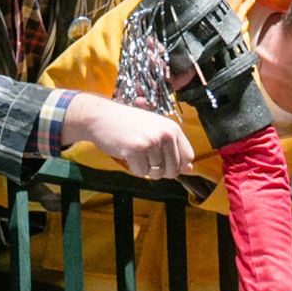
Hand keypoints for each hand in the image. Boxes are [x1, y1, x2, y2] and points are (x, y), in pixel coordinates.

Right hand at [62, 92, 195, 179]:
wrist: (101, 116)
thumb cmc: (128, 125)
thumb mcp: (155, 131)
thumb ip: (173, 149)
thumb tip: (190, 169)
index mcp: (173, 128)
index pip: (188, 157)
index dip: (177, 165)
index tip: (164, 160)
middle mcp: (165, 134)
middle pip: (174, 170)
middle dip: (160, 170)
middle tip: (146, 156)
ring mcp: (151, 142)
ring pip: (157, 173)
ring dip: (145, 167)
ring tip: (135, 151)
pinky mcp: (137, 150)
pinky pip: (142, 173)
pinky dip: (133, 168)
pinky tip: (127, 153)